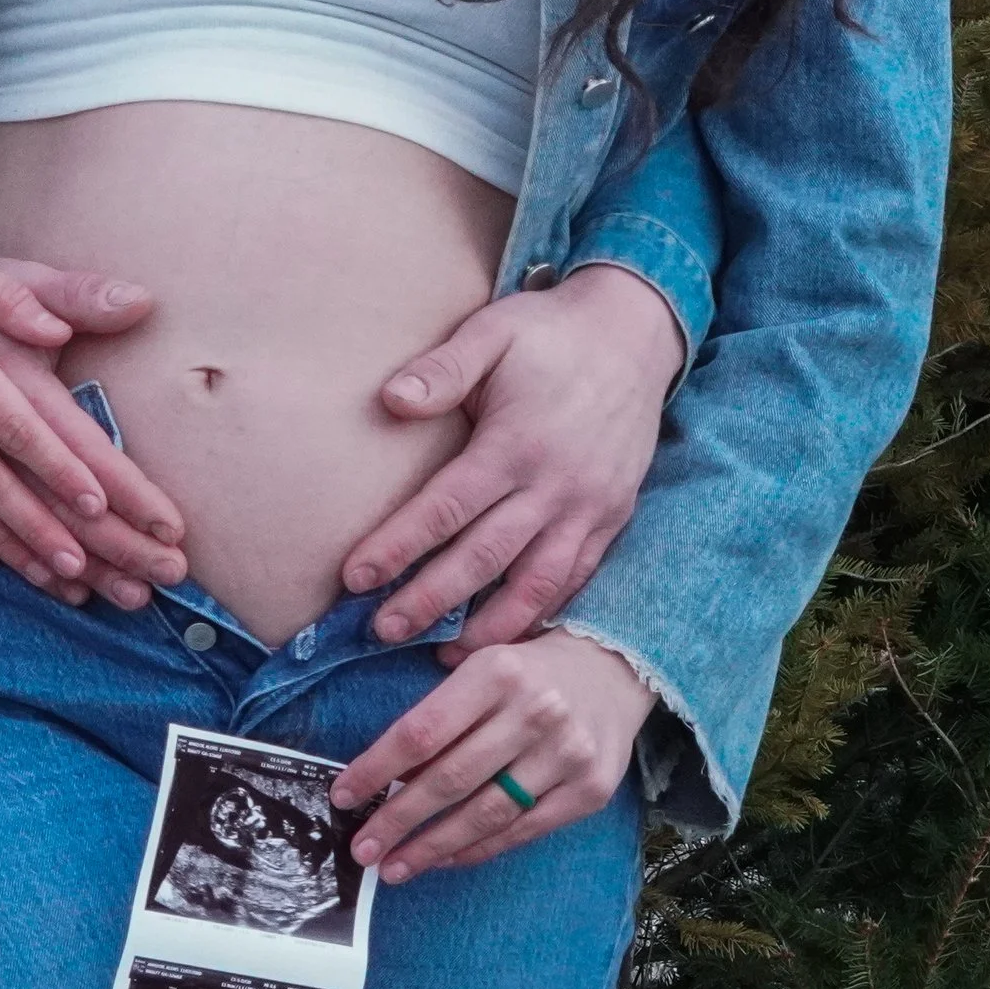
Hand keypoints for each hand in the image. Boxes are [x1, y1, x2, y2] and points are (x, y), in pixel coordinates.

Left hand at [332, 627, 655, 882]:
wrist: (615, 669)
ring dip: (432, 847)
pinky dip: (478, 849)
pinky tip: (445, 858)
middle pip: (450, 779)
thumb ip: (442, 709)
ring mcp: (566, 755)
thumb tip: (383, 771)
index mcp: (495, 672)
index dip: (376, 768)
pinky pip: (522, 831)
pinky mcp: (589, 791)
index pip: (422, 732)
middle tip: (361, 849)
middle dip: (397, 819)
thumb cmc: (529, 669)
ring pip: (485, 814)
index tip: (343, 795)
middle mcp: (534, 712)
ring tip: (394, 866)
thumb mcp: (483, 663)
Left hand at [345, 264, 683, 648]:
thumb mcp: (493, 332)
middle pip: (482, 559)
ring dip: (487, 626)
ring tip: (442, 656)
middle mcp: (554, 486)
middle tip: (380, 633)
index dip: (398, 548)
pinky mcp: (612, 518)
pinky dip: (542, 614)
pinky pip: (576, 579)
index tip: (354, 579)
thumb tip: (390, 401)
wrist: (635, 334)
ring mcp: (589, 508)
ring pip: (534, 584)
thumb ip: (443, 368)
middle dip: (428, 601)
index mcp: (516, 444)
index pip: (446, 509)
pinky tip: (509, 635)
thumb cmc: (549, 333)